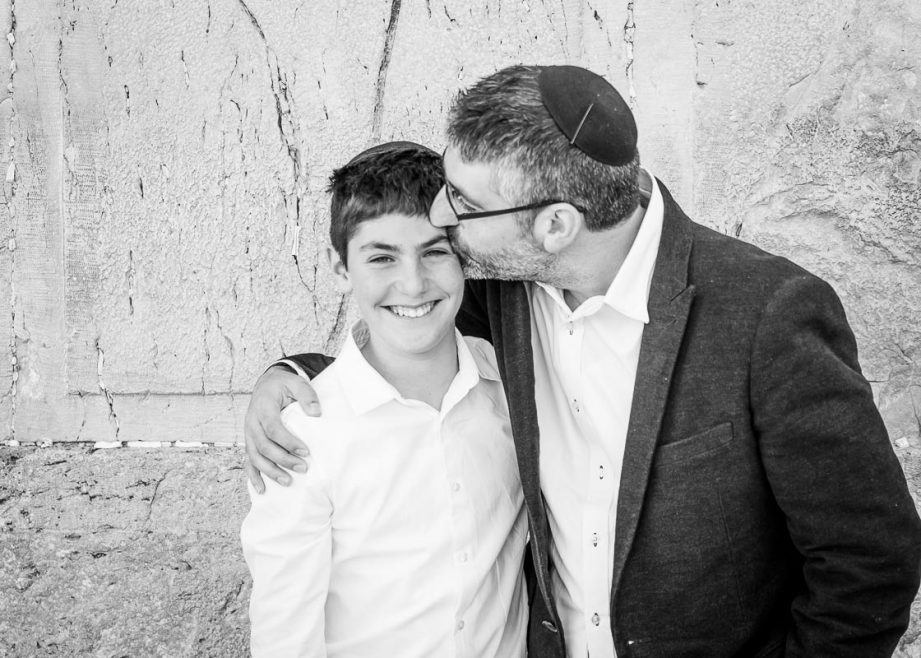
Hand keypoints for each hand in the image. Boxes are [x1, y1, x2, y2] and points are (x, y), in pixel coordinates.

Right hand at [244, 366, 320, 492]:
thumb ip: (307, 395)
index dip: (288, 442)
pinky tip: (262, 489)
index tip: (306, 452)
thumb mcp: (297, 383)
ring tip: (288, 482)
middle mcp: (252, 422)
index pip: (273, 428)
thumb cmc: (283, 386)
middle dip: (283, 460)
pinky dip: (254, 476)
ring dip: (270, 471)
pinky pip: (249, 461)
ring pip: (255, 456)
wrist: (267, 384)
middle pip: (264, 446)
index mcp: (263, 407)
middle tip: (303, 468)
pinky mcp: (250, 441)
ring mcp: (248, 433)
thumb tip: (316, 413)